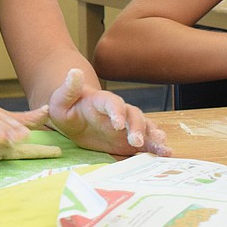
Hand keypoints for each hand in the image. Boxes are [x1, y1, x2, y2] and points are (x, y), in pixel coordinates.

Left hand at [47, 69, 170, 156]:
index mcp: (102, 101)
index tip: (117, 124)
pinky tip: (165, 154)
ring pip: (145, 128)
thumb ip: (69, 88)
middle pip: (133, 115)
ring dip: (154, 137)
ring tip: (163, 149)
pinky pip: (146, 143)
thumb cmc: (67, 107)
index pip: (112, 102)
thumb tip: (74, 71)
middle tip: (136, 142)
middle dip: (137, 128)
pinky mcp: (130, 140)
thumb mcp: (61, 99)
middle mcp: (119, 112)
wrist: (74, 119)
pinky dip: (156, 148)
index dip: (116, 111)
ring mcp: (127, 126)